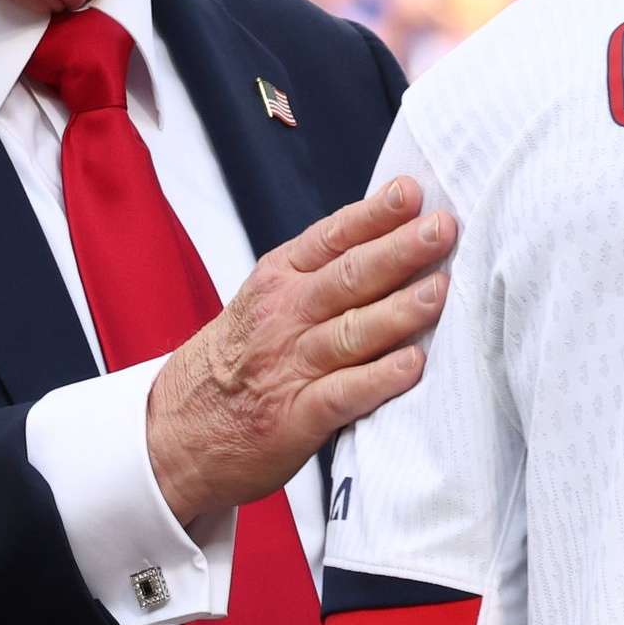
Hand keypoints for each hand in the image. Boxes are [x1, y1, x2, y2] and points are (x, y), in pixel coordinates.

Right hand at [144, 180, 452, 536]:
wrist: (179, 431)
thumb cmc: (238, 362)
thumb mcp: (265, 303)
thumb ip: (320, 277)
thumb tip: (394, 242)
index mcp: (278, 280)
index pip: (332, 237)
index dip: (375, 214)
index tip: (414, 192)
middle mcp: (284, 316)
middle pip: (349, 276)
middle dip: (401, 250)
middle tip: (443, 229)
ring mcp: (289, 366)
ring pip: (351, 330)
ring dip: (399, 310)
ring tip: (440, 291)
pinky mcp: (296, 417)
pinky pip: (343, 393)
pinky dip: (378, 379)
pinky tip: (412, 366)